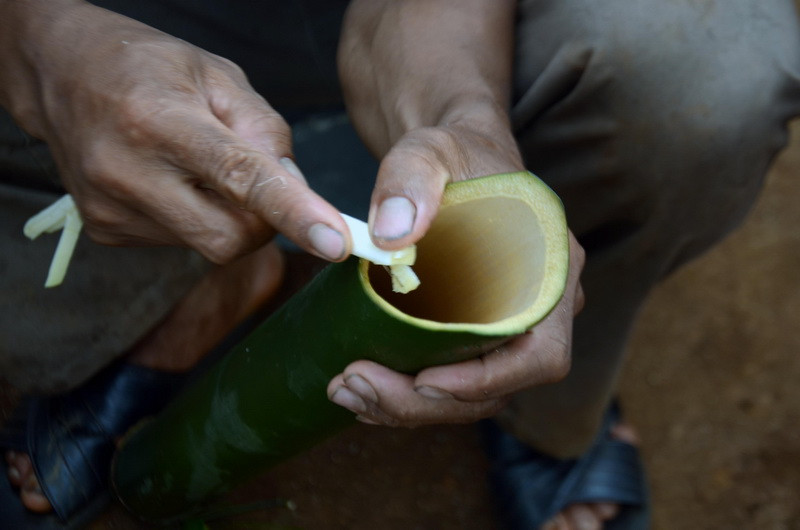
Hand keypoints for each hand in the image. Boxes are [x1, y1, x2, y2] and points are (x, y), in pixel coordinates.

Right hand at [10, 3, 348, 262]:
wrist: (60, 74)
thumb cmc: (147, 67)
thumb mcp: (218, 76)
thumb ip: (266, 132)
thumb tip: (298, 191)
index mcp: (160, 120)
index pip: (241, 178)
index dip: (293, 214)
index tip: (335, 243)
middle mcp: (127, 171)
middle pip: (230, 237)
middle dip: (264, 222)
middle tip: (258, 183)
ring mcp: (111, 209)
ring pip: (208, 244)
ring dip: (227, 216)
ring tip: (199, 167)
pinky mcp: (104, 230)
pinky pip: (181, 242)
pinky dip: (197, 218)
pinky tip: (174, 182)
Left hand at [327, 120, 586, 426]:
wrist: (449, 161)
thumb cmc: (451, 153)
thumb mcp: (429, 151)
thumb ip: (411, 179)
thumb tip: (390, 236)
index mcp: (548, 268)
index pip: (541, 354)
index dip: (488, 380)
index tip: (423, 380)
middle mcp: (536, 308)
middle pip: (497, 388)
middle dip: (424, 401)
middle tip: (354, 386)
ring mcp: (505, 326)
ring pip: (468, 396)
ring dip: (405, 405)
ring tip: (344, 389)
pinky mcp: (471, 334)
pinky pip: (448, 380)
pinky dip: (403, 393)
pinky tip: (358, 386)